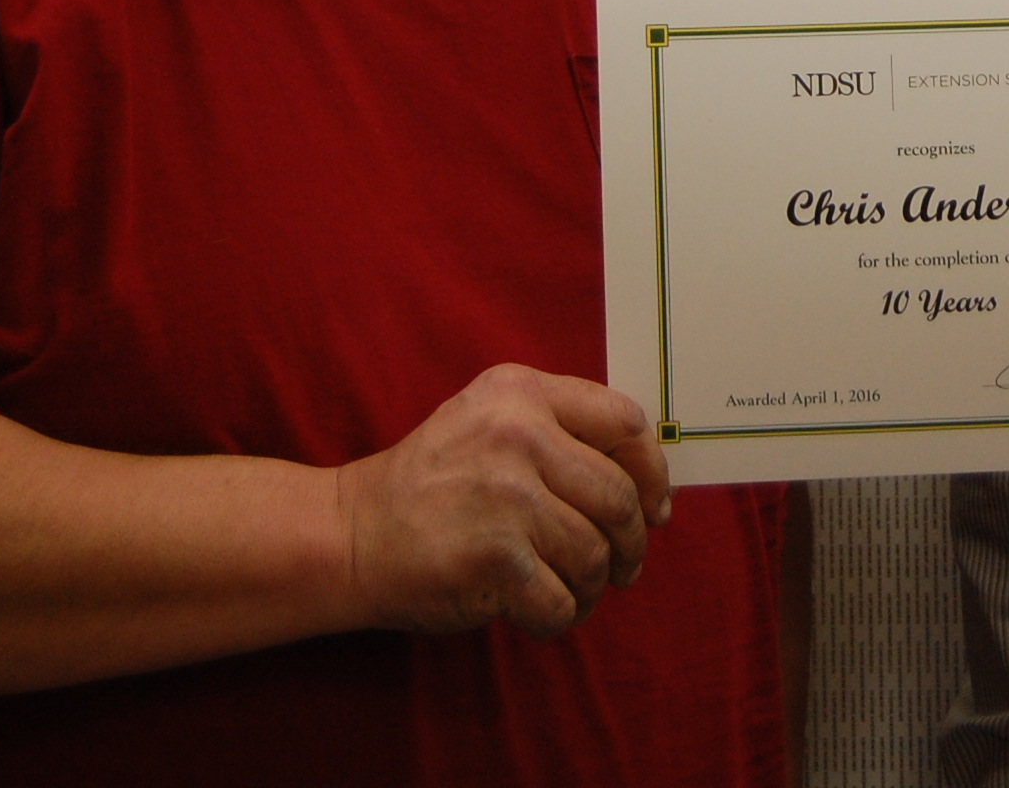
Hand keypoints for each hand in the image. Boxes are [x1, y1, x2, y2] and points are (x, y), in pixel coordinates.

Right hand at [334, 364, 672, 639]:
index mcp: (522, 392)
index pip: (624, 422)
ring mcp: (507, 499)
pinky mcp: (495, 561)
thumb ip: (561, 432)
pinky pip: (562, 601)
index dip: (652, 472)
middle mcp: (518, 436)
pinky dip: (561, 616)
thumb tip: (650, 485)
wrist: (353, 534)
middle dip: (631, 542)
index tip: (655, 508)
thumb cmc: (434, 483)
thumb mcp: (491, 420)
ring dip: (593, 584)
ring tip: (572, 589)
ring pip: (595, 554)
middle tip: (624, 568)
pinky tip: (543, 610)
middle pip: (619, 497)